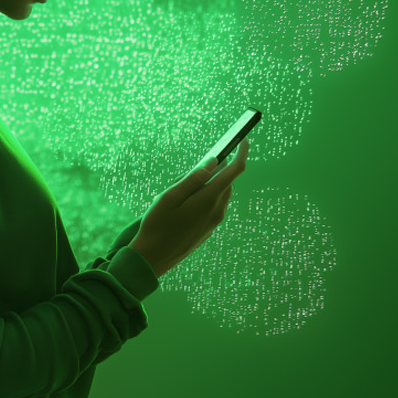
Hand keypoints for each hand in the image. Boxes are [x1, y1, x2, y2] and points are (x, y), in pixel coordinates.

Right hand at [129, 138, 249, 277]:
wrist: (153, 258)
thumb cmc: (157, 225)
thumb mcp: (169, 197)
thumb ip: (192, 178)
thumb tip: (213, 161)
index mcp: (209, 199)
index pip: (234, 171)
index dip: (241, 153)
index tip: (243, 139)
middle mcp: (217, 210)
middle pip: (226, 181)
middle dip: (217, 169)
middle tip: (195, 166)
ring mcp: (214, 221)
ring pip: (220, 194)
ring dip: (210, 184)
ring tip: (185, 186)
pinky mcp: (209, 229)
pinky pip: (214, 205)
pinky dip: (207, 196)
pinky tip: (186, 202)